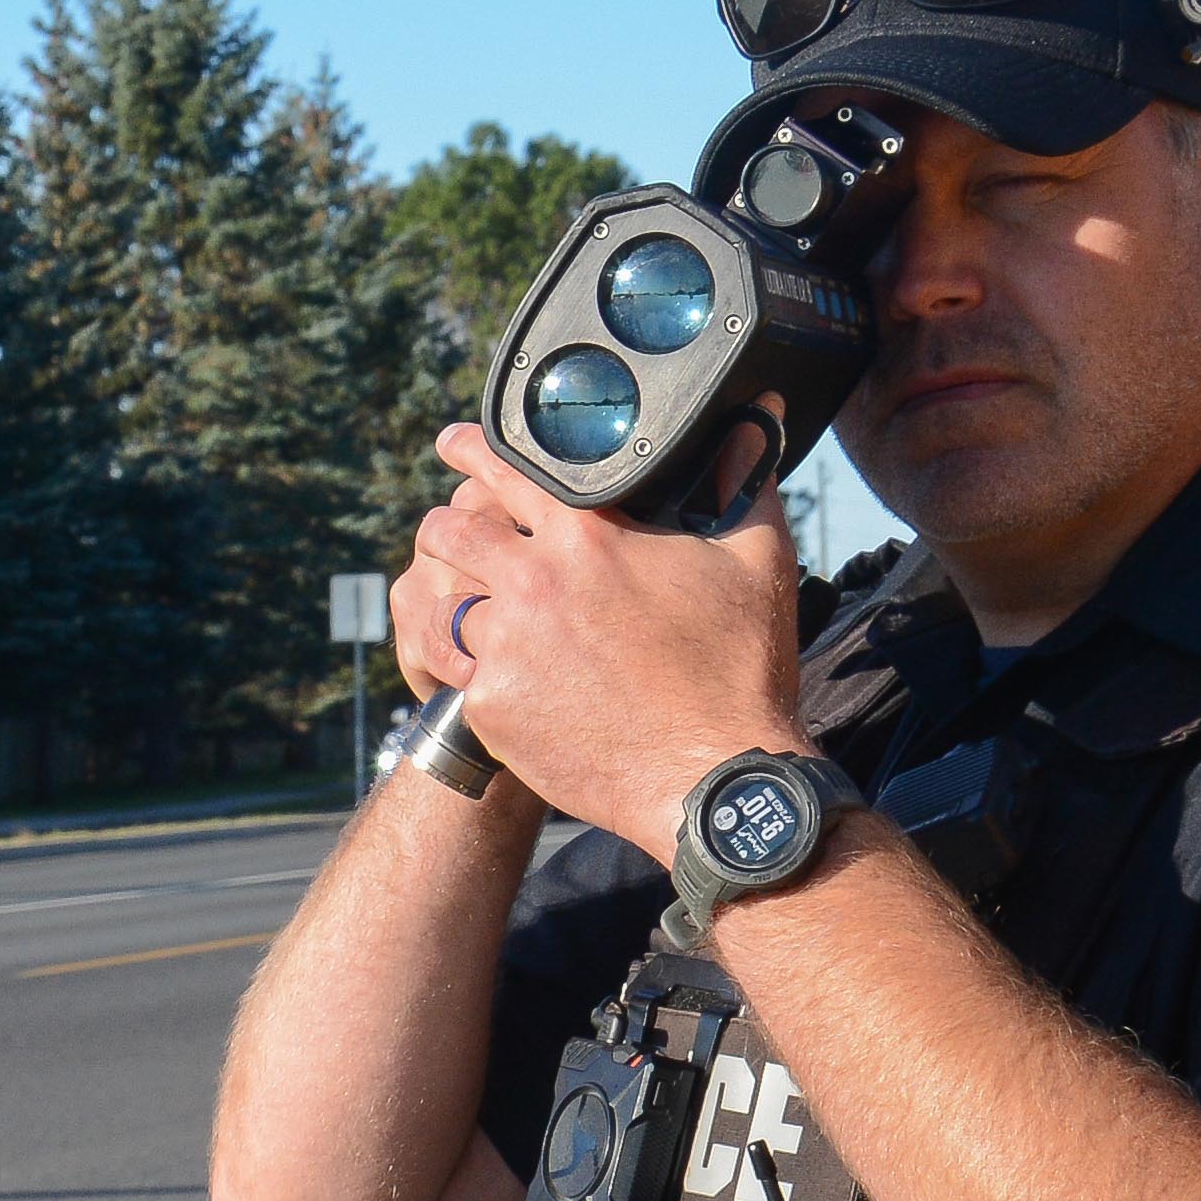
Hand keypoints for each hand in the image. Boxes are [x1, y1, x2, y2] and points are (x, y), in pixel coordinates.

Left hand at [405, 422, 810, 855]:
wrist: (715, 780)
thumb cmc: (741, 668)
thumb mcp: (757, 560)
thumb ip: (744, 479)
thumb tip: (755, 419)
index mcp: (588, 536)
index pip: (504, 468)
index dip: (470, 449)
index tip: (452, 443)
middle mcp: (533, 584)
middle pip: (449, 533)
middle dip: (442, 527)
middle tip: (447, 533)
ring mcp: (505, 649)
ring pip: (443, 606)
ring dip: (451, 601)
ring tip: (463, 608)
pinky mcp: (492, 709)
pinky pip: (456, 675)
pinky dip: (465, 669)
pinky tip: (485, 673)